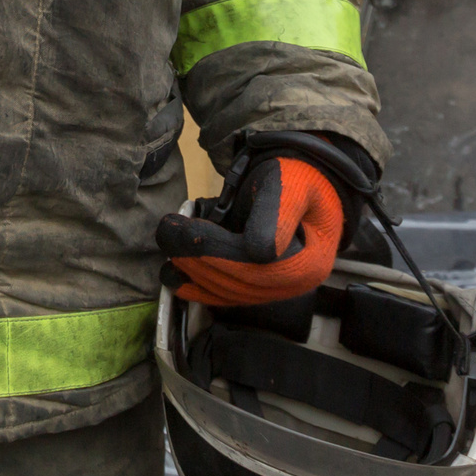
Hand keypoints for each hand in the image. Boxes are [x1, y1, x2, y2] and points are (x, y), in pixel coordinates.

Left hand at [157, 155, 344, 306]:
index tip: (186, 230)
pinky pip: (225, 296)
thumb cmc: (296, 179)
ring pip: (228, 293)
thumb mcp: (291, 186)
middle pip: (240, 283)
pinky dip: (196, 289)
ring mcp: (275, 291)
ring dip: (192, 273)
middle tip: (166, 232)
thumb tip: (259, 253)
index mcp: (309, 262)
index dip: (217, 251)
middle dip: (197, 259)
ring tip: (168, 244)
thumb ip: (278, 214)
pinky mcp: (257, 289)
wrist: (301, 183)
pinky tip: (173, 277)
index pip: (258, 265)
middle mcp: (294, 285)